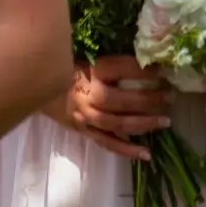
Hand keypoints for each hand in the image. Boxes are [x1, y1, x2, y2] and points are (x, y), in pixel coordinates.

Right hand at [43, 55, 173, 160]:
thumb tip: (146, 52)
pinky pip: (107, 142)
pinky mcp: (84, 131)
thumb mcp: (86, 54)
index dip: (143, 70)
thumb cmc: (66, 66)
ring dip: (143, 124)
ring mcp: (86, 116)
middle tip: (171, 96)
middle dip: (149, 99)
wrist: (34, 86)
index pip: (121, 68)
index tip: (164, 70)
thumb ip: (112, 58)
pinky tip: (146, 154)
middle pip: (121, 100)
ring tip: (166, 121)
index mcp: (90, 70)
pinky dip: (127, 150)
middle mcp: (88, 95)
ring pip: (117, 123)